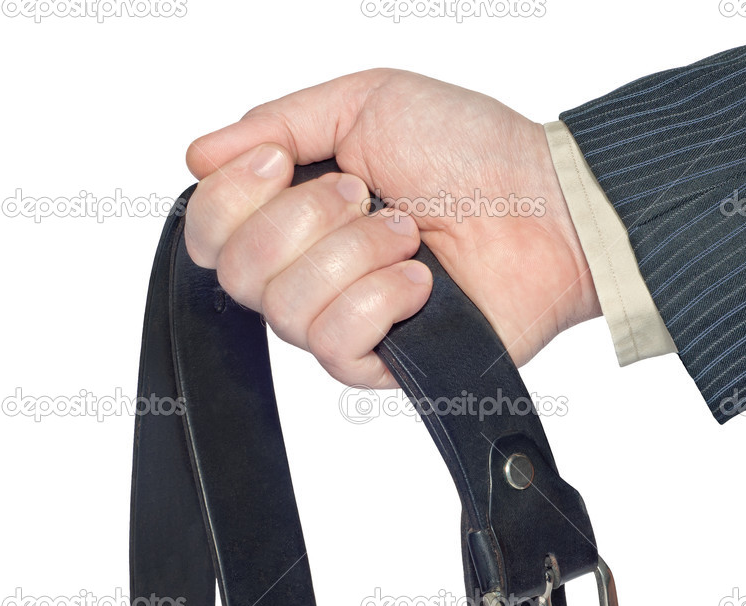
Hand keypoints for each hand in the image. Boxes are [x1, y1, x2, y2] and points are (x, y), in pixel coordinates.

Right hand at [184, 68, 597, 387]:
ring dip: (353, 255)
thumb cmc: (470, 151)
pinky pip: (334, 345)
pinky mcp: (381, 362)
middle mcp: (310, 270)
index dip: (229, 199)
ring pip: (285, 310)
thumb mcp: (365, 102)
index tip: (281, 163)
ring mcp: (343, 320)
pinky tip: (422, 282)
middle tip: (365, 195)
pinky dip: (380, 300)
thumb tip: (199, 155)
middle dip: (302, 220)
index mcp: (296, 212)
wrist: (546, 206)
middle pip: (236, 273)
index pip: (208, 230)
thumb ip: (278, 122)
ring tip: (409, 233)